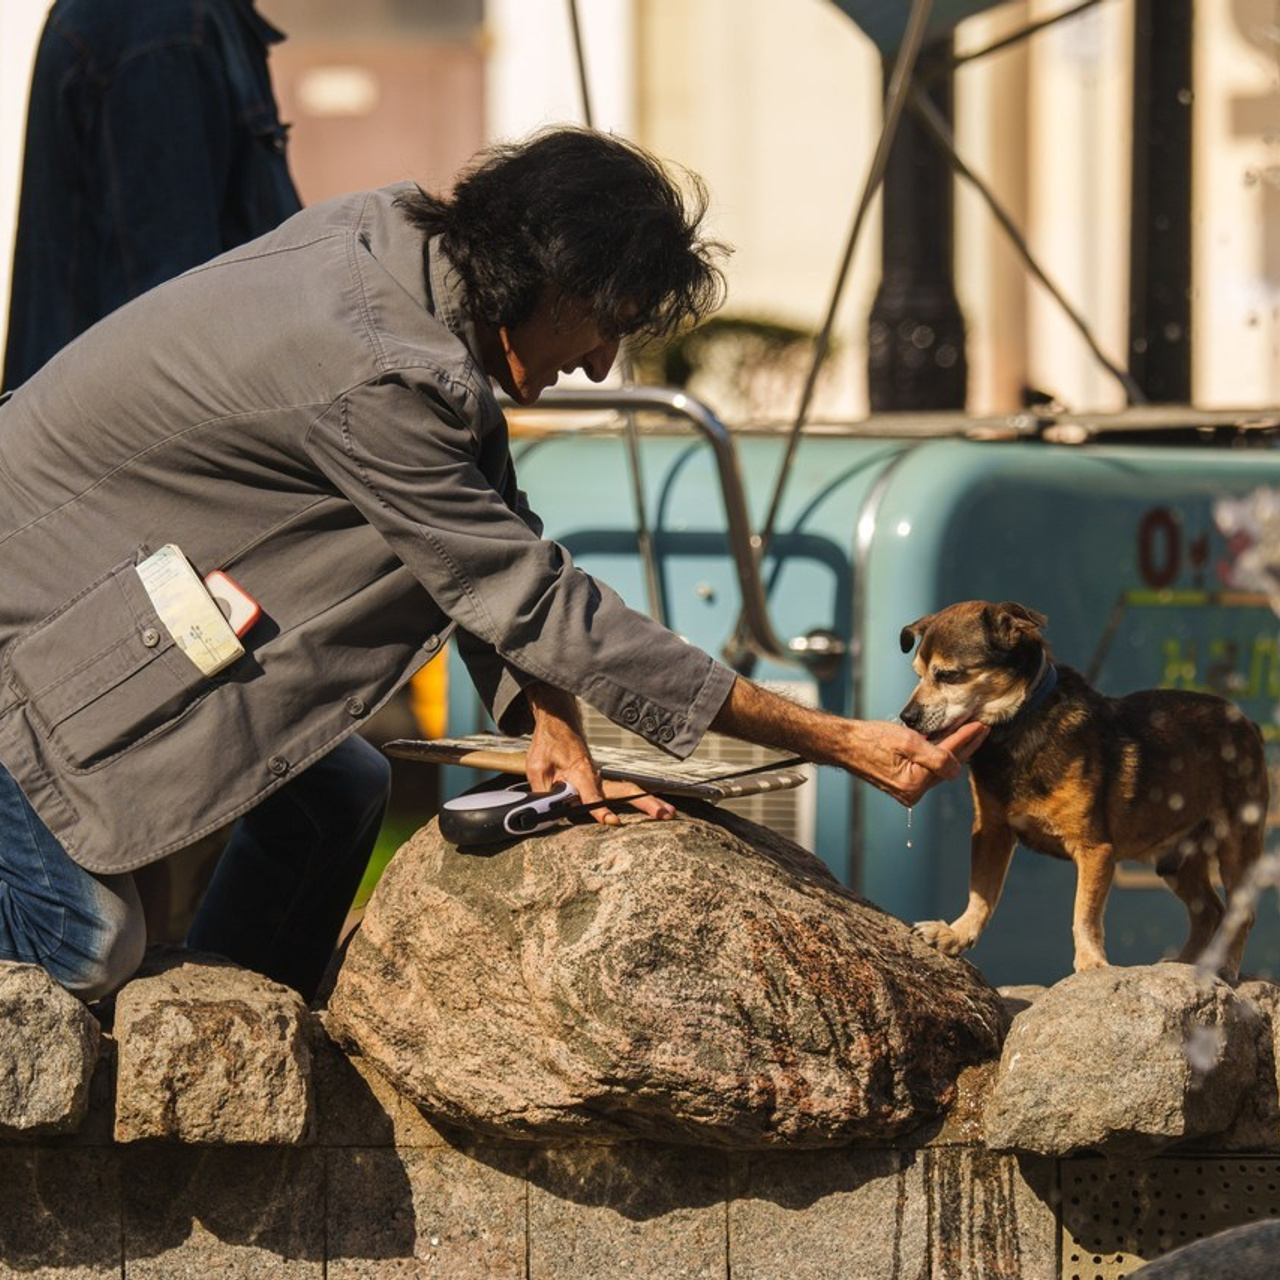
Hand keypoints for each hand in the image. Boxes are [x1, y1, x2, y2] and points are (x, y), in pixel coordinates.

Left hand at [525, 683, 674, 825]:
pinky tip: (655, 807)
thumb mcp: (537, 768)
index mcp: (580, 772)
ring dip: (649, 802)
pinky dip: (641, 799)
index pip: (592, 795)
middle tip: (665, 814)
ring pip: (628, 790)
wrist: (557, 723)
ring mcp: (601, 778)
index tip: (612, 821)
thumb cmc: (548, 744)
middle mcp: (596, 776)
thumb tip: (547, 814)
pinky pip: (622, 791)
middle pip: (624, 790)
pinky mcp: (600, 780)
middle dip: (646, 803)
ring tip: (669, 812)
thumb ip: (543, 793)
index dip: (600, 810)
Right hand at [847, 719, 987, 806]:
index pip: (949, 757)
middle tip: (982, 728)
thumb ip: (936, 756)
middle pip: (948, 765)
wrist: (844, 744)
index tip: (981, 725)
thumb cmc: (870, 739)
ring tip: (970, 733)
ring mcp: (908, 791)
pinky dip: (939, 755)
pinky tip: (948, 743)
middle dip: (966, 745)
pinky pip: (928, 770)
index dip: (967, 739)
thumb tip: (957, 767)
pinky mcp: (903, 785)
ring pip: (939, 768)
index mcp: (914, 783)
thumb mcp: (906, 741)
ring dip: (954, 750)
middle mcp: (912, 792)